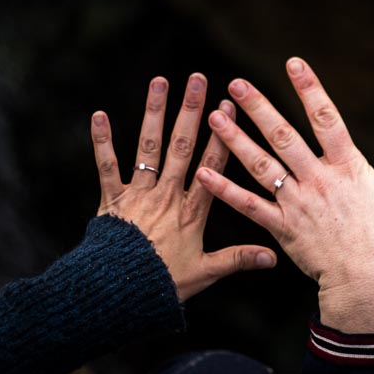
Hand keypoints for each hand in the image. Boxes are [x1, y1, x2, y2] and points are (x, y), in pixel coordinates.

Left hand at [91, 74, 276, 301]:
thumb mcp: (205, 273)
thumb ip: (238, 259)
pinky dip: (102, 141)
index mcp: (192, 211)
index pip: (212, 165)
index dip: (222, 135)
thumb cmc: (161, 284)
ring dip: (154, 113)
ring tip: (160, 82)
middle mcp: (167, 196)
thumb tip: (273, 257)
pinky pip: (106, 166)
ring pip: (148, 147)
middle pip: (181, 146)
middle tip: (197, 79)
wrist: (117, 294)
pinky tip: (99, 115)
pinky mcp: (111, 200)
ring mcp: (138, 195)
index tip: (229, 107)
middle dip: (191, 111)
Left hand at [196, 57, 373, 332]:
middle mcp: (319, 181)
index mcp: (349, 168)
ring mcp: (298, 205)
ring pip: (261, 166)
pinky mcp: (283, 230)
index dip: (310, 88)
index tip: (293, 62)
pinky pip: (249, 207)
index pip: (327, 118)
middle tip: (237, 83)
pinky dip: (225, 190)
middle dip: (260, 107)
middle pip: (284, 136)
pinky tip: (204, 172)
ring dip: (236, 140)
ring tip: (214, 116)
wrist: (373, 288)